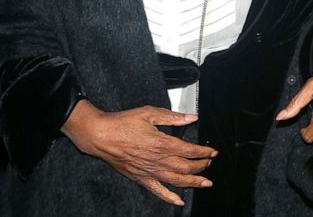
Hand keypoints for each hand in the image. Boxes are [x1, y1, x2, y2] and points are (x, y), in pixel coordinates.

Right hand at [61, 100, 217, 206]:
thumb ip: (172, 117)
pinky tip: (178, 201)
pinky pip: (158, 191)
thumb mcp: (149, 113)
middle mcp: (157, 160)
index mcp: (162, 143)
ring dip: (193, 182)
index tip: (212, 152)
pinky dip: (169, 197)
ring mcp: (149, 171)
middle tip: (208, 164)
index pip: (189, 151)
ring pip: (176, 180)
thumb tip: (191, 117)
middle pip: (186, 167)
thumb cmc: (122, 124)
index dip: (203, 152)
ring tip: (205, 183)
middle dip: (201, 166)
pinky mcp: (140, 178)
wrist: (100, 136)